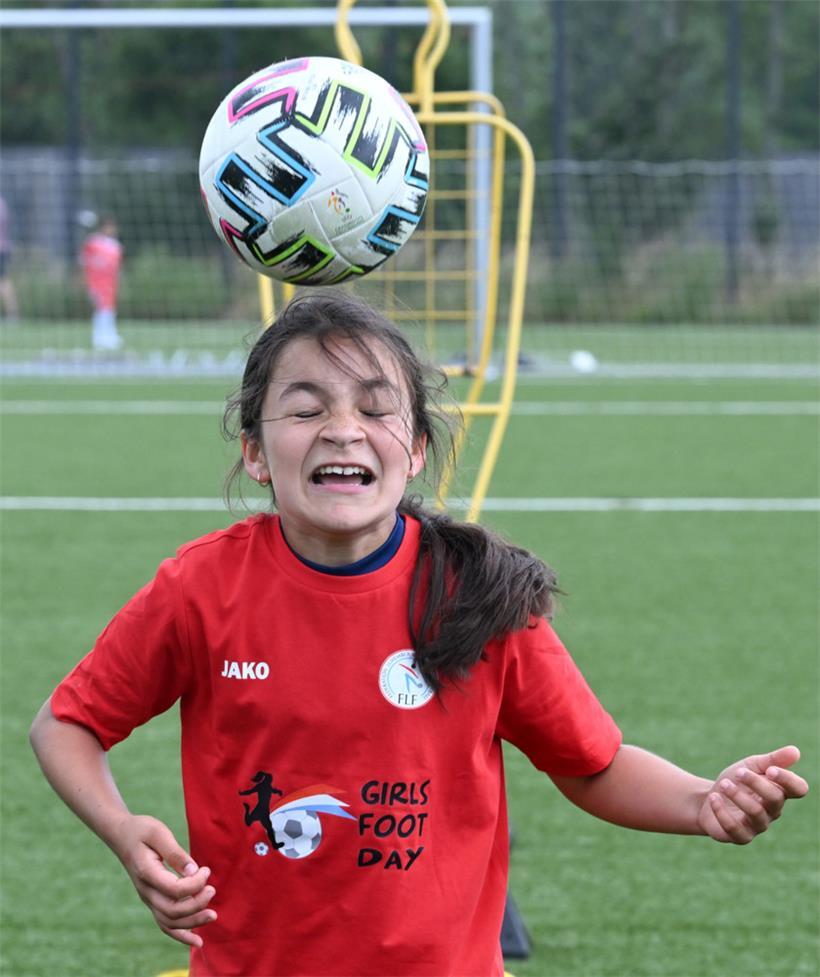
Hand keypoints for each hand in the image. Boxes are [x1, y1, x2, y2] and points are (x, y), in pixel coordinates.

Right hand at [113, 814, 216, 947]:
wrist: (122, 835)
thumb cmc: (142, 830)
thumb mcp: (158, 833)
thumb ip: (175, 853)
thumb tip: (195, 871)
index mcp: (147, 874)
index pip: (174, 890)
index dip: (194, 884)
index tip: (206, 870)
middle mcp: (146, 892)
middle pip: (173, 911)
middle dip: (197, 905)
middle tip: (213, 890)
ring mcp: (148, 899)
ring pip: (170, 922)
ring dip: (193, 922)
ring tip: (213, 916)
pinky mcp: (153, 900)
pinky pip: (165, 924)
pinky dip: (181, 934)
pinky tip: (197, 941)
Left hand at [698, 745, 808, 843]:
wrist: (708, 798)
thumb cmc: (736, 781)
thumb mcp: (751, 765)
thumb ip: (772, 760)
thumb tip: (796, 751)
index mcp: (779, 791)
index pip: (798, 789)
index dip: (787, 780)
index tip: (769, 770)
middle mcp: (772, 811)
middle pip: (775, 798)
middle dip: (756, 782)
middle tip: (739, 772)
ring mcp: (757, 825)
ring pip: (756, 813)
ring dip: (737, 796)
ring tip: (723, 784)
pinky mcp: (740, 836)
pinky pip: (735, 828)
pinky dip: (722, 811)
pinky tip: (714, 798)